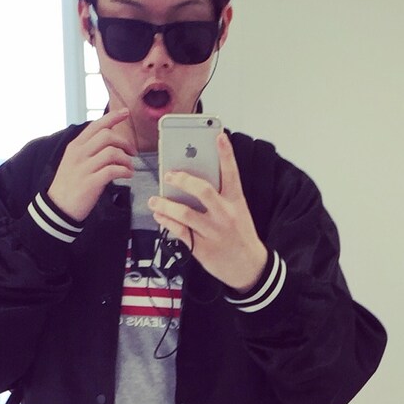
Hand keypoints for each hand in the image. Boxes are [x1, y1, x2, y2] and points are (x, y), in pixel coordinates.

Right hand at [46, 109, 136, 222]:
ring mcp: (84, 168)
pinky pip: (113, 171)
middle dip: (124, 142)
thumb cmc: (69, 185)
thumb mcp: (73, 161)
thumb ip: (88, 150)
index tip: (126, 112)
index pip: (96, 125)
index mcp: (75, 146)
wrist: (58, 208)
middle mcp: (79, 154)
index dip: (113, 117)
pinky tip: (128, 175)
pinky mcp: (91, 183)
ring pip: (112, 153)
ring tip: (129, 168)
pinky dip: (125, 171)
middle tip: (132, 152)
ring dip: (126, 159)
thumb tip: (109, 141)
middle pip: (107, 136)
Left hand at [148, 131, 267, 292]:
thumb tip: (194, 180)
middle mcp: (225, 215)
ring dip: (165, 205)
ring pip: (184, 213)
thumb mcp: (238, 212)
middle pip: (203, 190)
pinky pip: (179, 231)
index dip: (226, 153)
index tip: (219, 135)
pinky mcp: (202, 248)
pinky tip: (159, 216)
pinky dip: (166, 222)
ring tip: (154, 200)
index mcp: (236, 202)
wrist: (250, 268)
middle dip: (182, 179)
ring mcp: (213, 232)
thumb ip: (221, 196)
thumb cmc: (241, 235)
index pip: (232, 173)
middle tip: (168, 174)